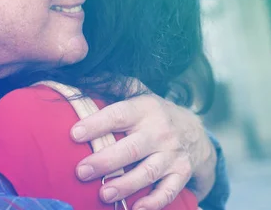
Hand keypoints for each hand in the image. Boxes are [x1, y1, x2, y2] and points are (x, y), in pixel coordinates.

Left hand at [71, 93, 216, 209]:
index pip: (119, 115)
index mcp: (146, 108)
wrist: (196, 131)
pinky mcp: (181, 174)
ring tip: (103, 194)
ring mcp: (172, 154)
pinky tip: (135, 209)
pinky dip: (153, 203)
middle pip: (131, 148)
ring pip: (147, 172)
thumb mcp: (140, 93)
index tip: (74, 134)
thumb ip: (115, 84)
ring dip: (125, 185)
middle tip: (81, 171)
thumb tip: (83, 74)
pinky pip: (168, 192)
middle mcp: (160, 131)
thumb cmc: (156, 113)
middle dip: (105, 161)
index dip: (97, 124)